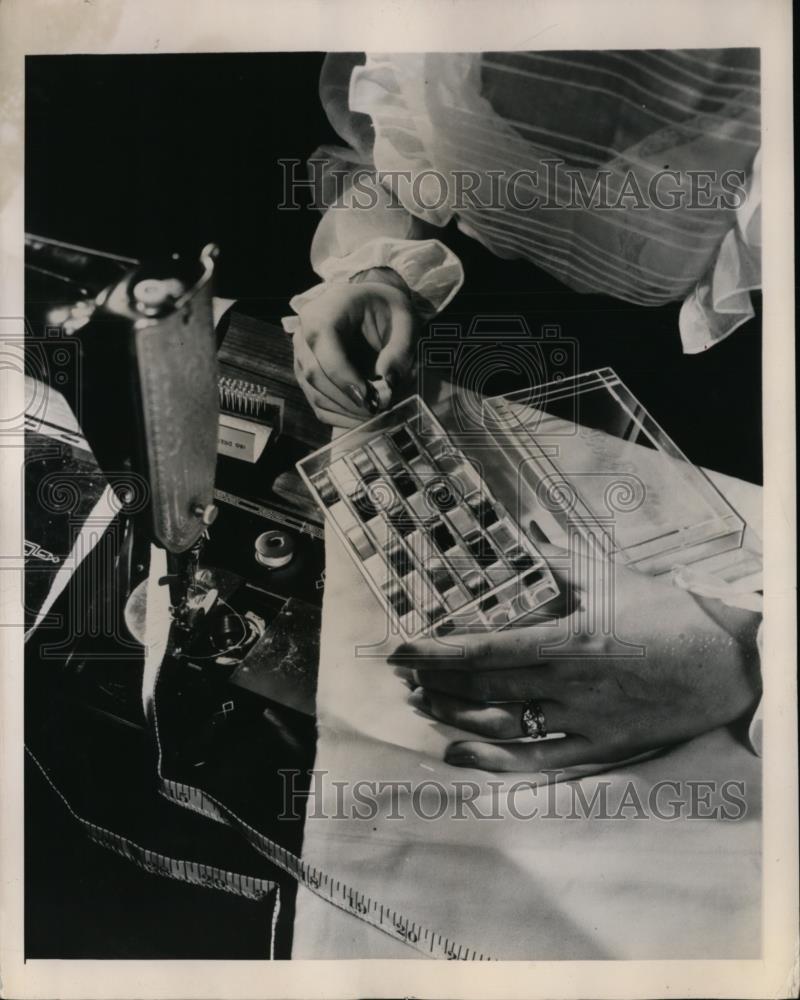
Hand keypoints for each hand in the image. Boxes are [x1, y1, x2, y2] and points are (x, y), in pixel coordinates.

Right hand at [292, 271, 419, 426]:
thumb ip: (400, 349)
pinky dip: (341, 416)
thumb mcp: (404, 319)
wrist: (368, 303)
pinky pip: (318, 403)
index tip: (371, 398)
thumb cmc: (385, 308)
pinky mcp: (306, 375)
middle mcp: (304, 335)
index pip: (325, 352)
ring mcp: (301, 356)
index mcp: (323, 314)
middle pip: (315, 376)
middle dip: (348, 400)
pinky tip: (363, 416)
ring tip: (376, 415)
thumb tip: (388, 381)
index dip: (346, 379)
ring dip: (346, 411)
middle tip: (378, 410)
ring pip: (315, 394)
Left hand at [389, 541, 761, 772]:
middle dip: (436, 680)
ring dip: (455, 714)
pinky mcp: (600, 747)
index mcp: (571, 638)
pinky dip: (495, 761)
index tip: (399, 650)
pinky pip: (539, 761)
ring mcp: (584, 720)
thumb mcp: (609, 575)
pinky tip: (459, 753)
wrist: (725, 662)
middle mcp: (571, 684)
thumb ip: (552, 564)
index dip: (436, 651)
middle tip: (406, 674)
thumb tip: (507, 544)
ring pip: (502, 723)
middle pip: (485, 686)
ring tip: (422, 702)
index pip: (486, 646)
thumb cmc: (665, 612)